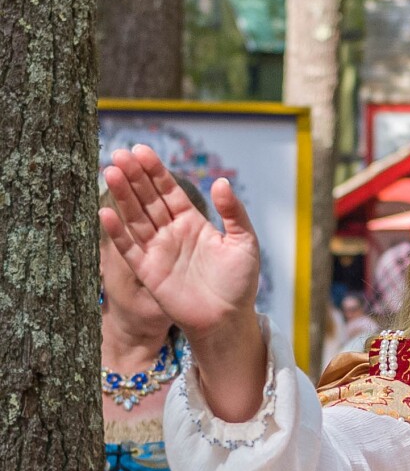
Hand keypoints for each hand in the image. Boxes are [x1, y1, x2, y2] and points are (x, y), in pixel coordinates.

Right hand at [100, 146, 260, 344]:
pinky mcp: (147, 271)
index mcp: (193, 222)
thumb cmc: (239, 283)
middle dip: (134, 176)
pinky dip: (115, 232)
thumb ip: (233, 213)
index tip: (141, 150)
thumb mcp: (244, 243)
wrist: (227, 319)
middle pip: (148, 199)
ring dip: (122, 196)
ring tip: (110, 171)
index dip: (155, 171)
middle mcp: (171, 233)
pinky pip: (127, 248)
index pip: (169, 191)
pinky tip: (104, 212)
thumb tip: (221, 182)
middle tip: (119, 153)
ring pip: (135, 217)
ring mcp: (157, 250)